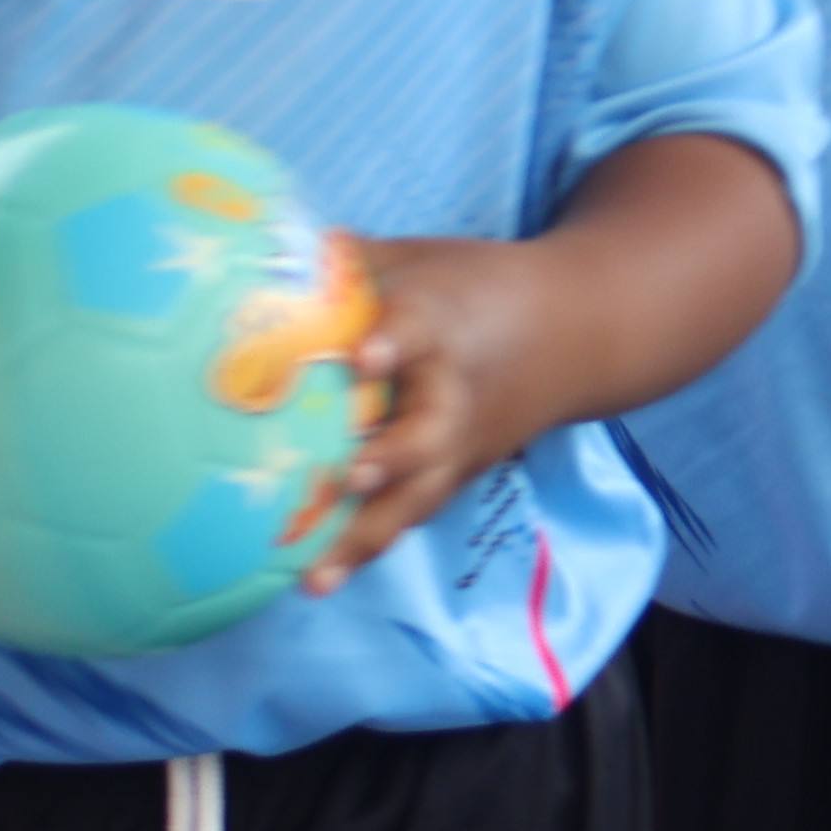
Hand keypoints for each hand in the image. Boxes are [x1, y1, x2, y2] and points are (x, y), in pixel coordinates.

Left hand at [310, 234, 560, 587]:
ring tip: (312, 578)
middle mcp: (451, 393)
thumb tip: (254, 251)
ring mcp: (457, 444)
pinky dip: (367, 548)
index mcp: (441, 324)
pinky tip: (316, 579)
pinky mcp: (455, 476)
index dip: (393, 342)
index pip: (418, 330)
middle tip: (345, 477)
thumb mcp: (420, 258)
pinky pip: (409, 515)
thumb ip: (346, 261)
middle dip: (388, 461)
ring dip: (365, 537)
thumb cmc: (478, 285)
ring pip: (415, 496)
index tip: (365, 356)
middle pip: (425, 435)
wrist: (575, 332)